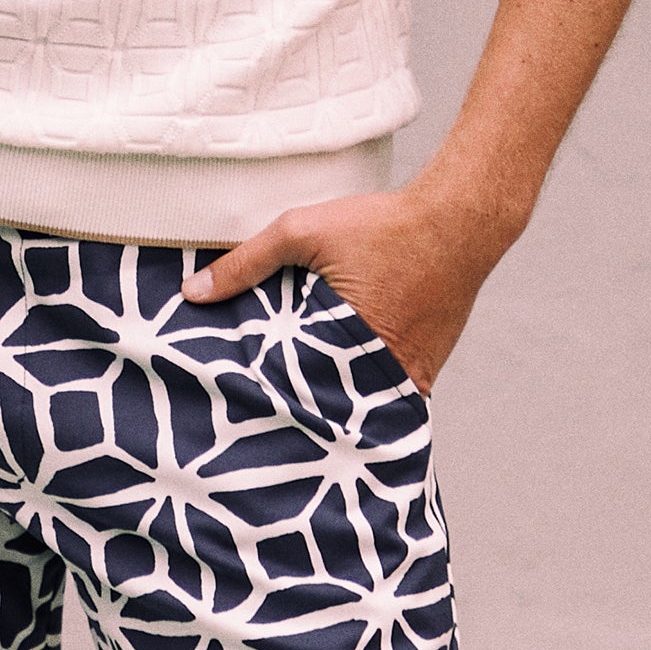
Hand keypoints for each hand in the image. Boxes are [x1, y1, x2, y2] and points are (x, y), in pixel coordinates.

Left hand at [178, 178, 511, 394]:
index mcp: (344, 348)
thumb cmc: (381, 226)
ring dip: (330, 405)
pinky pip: (385, 394)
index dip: (263, 403)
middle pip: (324, 408)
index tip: (233, 414)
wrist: (456, 224)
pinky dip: (362, 392)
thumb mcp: (303, 231)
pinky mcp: (425, 372)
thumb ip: (246, 261)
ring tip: (292, 410)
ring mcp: (409, 380)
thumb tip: (193, 292)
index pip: (291, 395)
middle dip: (294, 414)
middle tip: (254, 425)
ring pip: (356, 406)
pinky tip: (337, 386)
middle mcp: (381, 376)